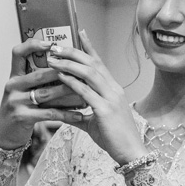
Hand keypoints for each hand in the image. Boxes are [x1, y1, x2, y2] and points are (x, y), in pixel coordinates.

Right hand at [0, 38, 89, 148]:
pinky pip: (48, 113)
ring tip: (86, 91)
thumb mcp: (24, 90)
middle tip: (81, 71)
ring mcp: (16, 101)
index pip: (18, 53)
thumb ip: (37, 78)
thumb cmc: (21, 108)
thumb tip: (63, 63)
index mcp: (15, 75)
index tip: (51, 43)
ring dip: (68, 92)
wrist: (5, 134)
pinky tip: (79, 114)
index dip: (33, 45)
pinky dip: (66, 114)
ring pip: (46, 93)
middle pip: (39, 74)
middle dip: (62, 72)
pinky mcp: (22, 117)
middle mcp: (13, 85)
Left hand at [44, 31, 147, 165]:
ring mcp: (111, 98)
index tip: (79, 32)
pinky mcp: (105, 110)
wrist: (131, 153)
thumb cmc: (116, 139)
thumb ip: (81, 114)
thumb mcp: (96, 122)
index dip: (89, 46)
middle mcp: (114, 89)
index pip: (100, 62)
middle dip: (73, 51)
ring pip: (89, 73)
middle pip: (93, 63)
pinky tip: (59, 76)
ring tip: (52, 58)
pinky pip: (85, 91)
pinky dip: (71, 81)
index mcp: (114, 90)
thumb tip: (66, 113)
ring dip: (69, 63)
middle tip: (56, 45)